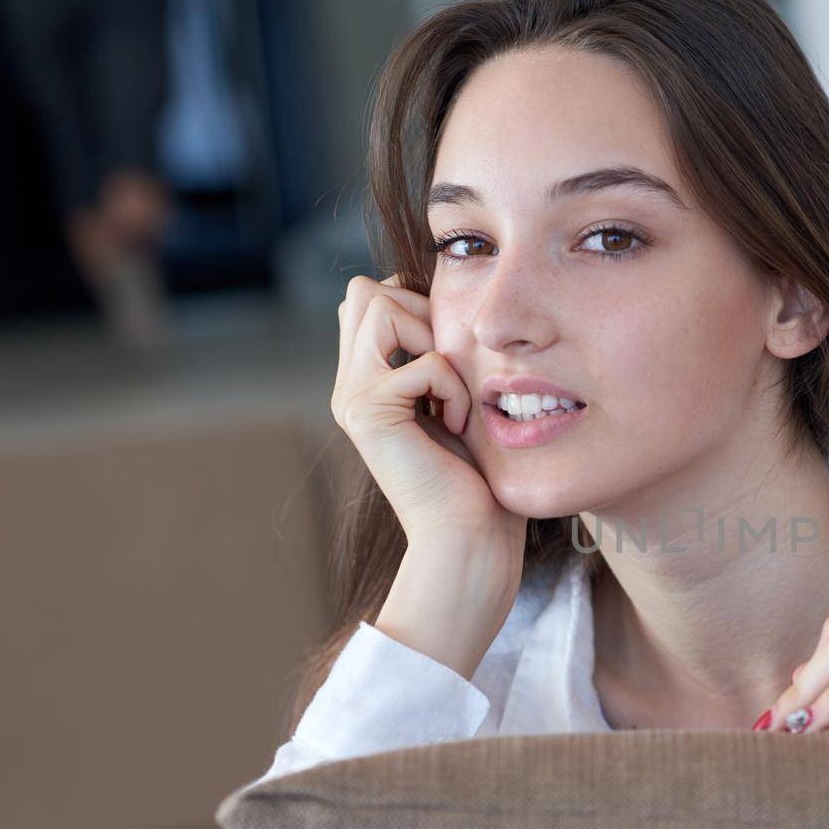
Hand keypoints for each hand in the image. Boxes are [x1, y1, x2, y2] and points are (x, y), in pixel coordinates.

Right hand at [331, 274, 526, 560]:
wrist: (469, 537)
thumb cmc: (480, 478)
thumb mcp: (457, 401)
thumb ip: (438, 357)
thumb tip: (442, 306)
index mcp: (366, 381)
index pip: (370, 298)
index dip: (416, 306)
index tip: (451, 359)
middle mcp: (349, 385)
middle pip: (365, 291)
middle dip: (420, 313)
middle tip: (448, 371)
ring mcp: (352, 398)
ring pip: (381, 306)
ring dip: (434, 342)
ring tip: (450, 395)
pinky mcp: (367, 413)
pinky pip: (425, 362)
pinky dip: (455, 388)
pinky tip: (456, 426)